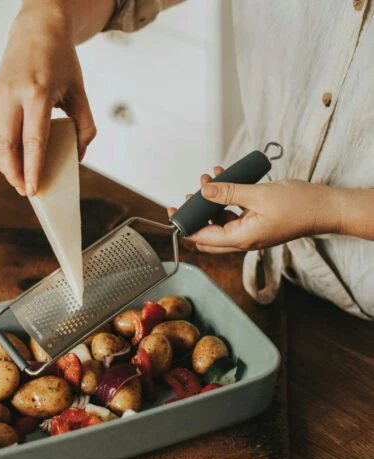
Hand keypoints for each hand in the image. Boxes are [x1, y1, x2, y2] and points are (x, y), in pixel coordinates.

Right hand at [0, 1, 95, 195]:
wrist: (37, 28)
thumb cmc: (62, 61)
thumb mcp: (80, 91)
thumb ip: (85, 126)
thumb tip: (78, 157)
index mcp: (38, 93)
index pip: (33, 141)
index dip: (32, 169)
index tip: (33, 190)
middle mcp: (13, 94)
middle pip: (6, 144)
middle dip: (13, 173)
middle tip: (24, 191)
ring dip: (3, 164)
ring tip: (16, 180)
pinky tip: (8, 162)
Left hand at [168, 167, 340, 252]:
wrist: (326, 208)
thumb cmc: (298, 205)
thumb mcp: (258, 195)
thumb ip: (228, 193)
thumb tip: (203, 190)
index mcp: (240, 238)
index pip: (202, 238)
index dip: (184, 226)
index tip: (173, 211)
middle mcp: (242, 239)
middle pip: (207, 233)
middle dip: (195, 213)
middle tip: (189, 194)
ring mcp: (249, 231)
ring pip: (219, 220)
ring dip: (210, 201)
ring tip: (208, 178)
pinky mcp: (255, 222)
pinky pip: (233, 212)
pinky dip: (226, 198)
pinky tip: (224, 177)